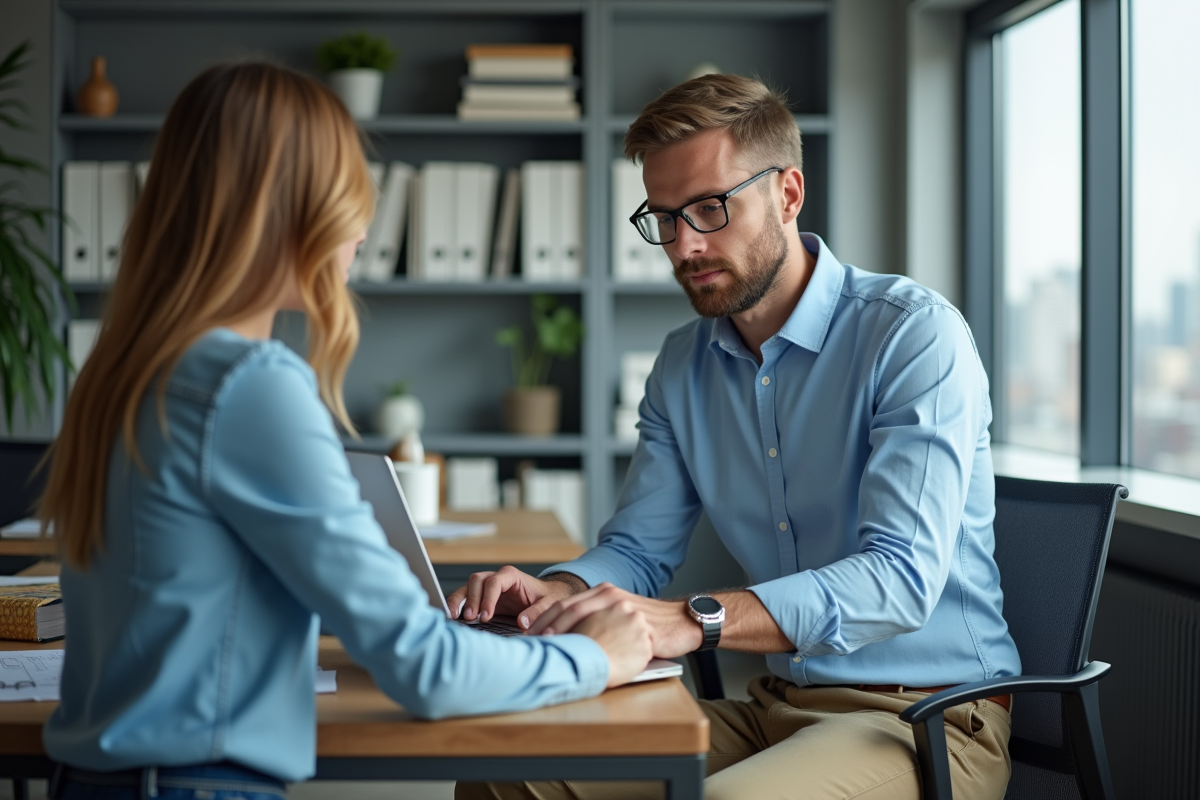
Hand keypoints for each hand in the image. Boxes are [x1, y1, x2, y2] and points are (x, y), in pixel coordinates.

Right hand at [445, 565, 575, 628]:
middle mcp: (497, 578)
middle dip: (471, 599)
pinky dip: (458, 605)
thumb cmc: (547, 598)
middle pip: (477, 581)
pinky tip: (453, 617)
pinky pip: (466, 598)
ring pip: (468, 587)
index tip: (485, 617)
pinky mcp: (483, 598)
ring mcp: (488, 587)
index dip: (488, 599)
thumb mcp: (548, 604)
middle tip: (470, 618)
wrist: (546, 597)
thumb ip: (537, 612)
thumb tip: (522, 623)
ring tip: (454, 617)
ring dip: (460, 601)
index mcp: (511, 576)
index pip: (494, 582)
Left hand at [527, 584, 703, 658]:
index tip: (527, 634)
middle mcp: (611, 596)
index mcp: (603, 591)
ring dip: (564, 638)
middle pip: (569, 610)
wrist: (684, 621)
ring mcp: (625, 609)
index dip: (543, 619)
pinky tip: (583, 658)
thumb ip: (597, 617)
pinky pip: (611, 638)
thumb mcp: (620, 612)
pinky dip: (592, 649)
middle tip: (530, 644)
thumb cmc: (648, 624)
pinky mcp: (640, 626)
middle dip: (546, 628)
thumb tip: (563, 637)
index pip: (565, 603)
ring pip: (585, 622)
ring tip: (548, 651)